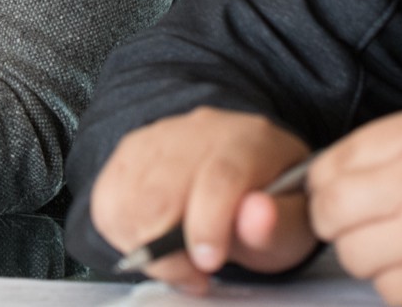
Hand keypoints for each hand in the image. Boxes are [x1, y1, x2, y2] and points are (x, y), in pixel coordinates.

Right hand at [87, 106, 315, 291]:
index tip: (208, 263)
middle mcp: (200, 130)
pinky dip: (124, 234)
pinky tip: (155, 239)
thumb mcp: (294, 222)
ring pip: (128, 199)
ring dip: (146, 246)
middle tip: (195, 272)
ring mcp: (160, 138)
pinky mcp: (129, 153)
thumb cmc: (270, 205)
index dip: (208, 226)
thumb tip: (256, 216)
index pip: (218, 176)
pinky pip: (107, 201)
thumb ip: (279, 224)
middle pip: (161, 190)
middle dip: (170, 249)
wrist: (246, 181)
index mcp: (250, 140)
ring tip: (179, 259)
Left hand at [306, 105, 401, 306]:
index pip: (330, 168)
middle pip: (332, 213)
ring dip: (368, 252)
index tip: (334, 190)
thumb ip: (376, 149)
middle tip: (359, 218)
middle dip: (336, 220)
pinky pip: (385, 287)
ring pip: (354, 255)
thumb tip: (318, 178)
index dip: (324, 183)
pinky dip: (396, 279)